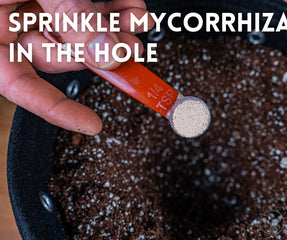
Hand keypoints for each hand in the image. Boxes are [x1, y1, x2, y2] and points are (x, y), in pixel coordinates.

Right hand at [0, 0, 153, 134]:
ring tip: (137, 23)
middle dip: (103, 55)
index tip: (92, 124)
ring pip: (79, 31)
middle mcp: (10, 21)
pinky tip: (129, 8)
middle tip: (130, 50)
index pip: (19, 85)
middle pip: (60, 56)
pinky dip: (110, 9)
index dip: (57, 109)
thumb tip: (106, 51)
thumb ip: (69, 15)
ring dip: (114, 30)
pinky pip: (84, 6)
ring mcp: (32, 6)